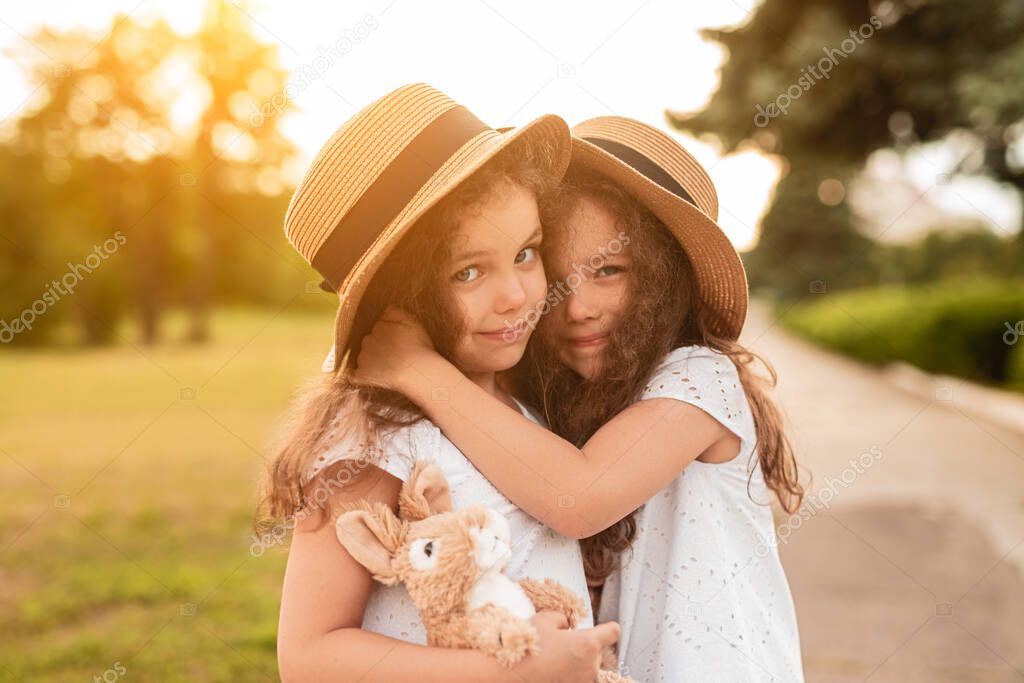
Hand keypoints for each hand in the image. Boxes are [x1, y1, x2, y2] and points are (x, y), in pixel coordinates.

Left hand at [352, 306, 436, 391]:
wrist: (417, 372)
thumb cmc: (418, 348)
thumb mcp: (412, 323)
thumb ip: (395, 312)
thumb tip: (385, 309)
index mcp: (379, 327)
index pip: (378, 328)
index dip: (388, 336)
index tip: (397, 343)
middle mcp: (367, 340)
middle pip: (369, 342)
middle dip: (378, 347)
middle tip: (394, 356)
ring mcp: (363, 358)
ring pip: (364, 357)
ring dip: (371, 361)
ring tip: (389, 368)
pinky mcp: (361, 374)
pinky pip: (358, 375)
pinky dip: (365, 376)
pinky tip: (379, 378)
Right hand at [506, 611, 620, 682]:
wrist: (511, 676)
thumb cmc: (529, 647)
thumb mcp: (544, 620)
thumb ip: (561, 619)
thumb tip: (566, 626)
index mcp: (588, 644)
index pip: (613, 632)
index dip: (607, 628)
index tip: (603, 630)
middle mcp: (591, 666)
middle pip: (596, 653)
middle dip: (582, 649)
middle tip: (560, 647)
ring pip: (586, 669)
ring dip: (576, 665)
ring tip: (553, 663)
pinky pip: (576, 680)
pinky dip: (568, 676)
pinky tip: (551, 673)